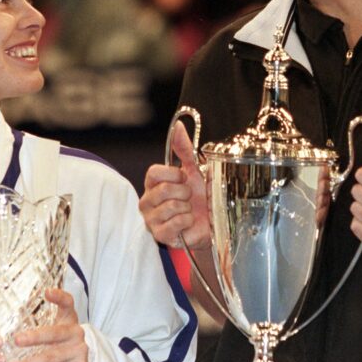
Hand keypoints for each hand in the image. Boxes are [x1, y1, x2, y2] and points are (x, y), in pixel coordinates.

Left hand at [8, 289, 87, 361]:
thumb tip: (11, 313)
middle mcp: (76, 332)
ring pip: (51, 357)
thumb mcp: (55, 329)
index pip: (68, 303)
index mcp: (69, 319)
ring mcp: (79, 350)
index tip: (47, 292)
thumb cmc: (60, 344)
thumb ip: (40, 322)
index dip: (59, 297)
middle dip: (34, 337)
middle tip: (16, 340)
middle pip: (54, 334)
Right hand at [138, 121, 209, 248]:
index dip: (173, 174)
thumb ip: (184, 149)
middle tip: (189, 197)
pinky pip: (174, 224)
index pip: (153, 173)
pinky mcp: (160, 235)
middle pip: (162, 190)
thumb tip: (178, 126)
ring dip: (187, 208)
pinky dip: (187, 222)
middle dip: (184, 192)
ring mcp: (152, 219)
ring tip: (189, 211)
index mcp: (153, 184)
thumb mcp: (195, 169)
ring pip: (170, 207)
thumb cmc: (201, 196)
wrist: (213, 221)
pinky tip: (188, 223)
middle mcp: (148, 201)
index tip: (185, 178)